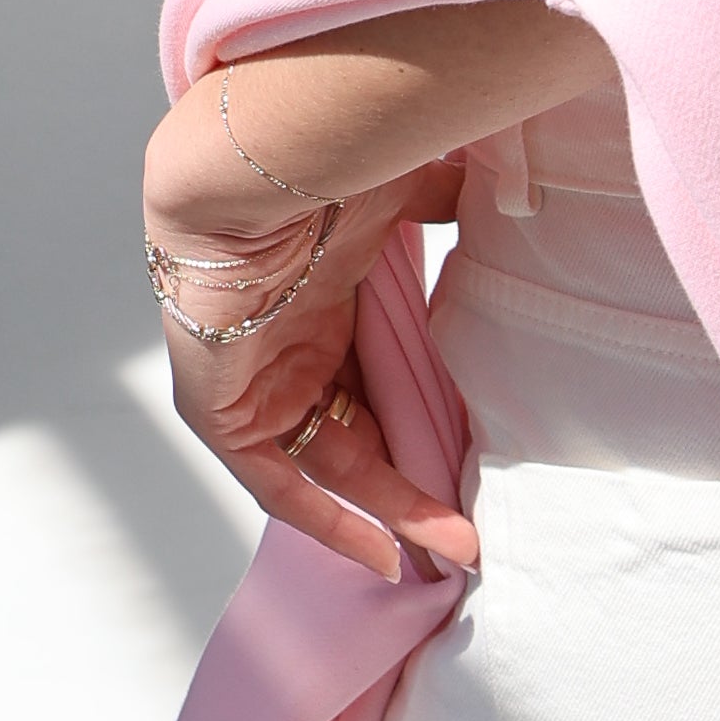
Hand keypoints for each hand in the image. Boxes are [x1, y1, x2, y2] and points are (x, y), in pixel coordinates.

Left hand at [148, 162, 481, 589]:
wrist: (253, 173)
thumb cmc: (320, 170)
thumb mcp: (402, 196)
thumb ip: (445, 203)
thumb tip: (498, 195)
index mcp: (324, 301)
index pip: (375, 380)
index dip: (424, 420)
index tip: (475, 451)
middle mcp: (290, 348)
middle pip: (359, 432)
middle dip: (417, 480)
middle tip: (475, 517)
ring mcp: (255, 382)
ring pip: (328, 464)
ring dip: (388, 509)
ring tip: (452, 544)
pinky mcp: (221, 414)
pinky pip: (274, 483)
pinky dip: (326, 520)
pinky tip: (380, 550)